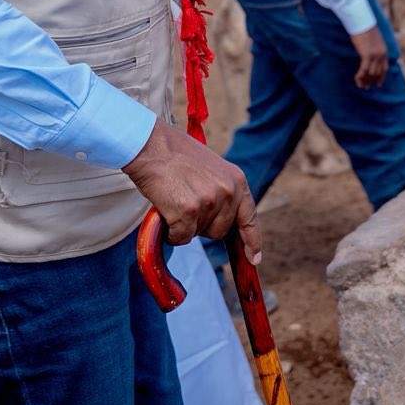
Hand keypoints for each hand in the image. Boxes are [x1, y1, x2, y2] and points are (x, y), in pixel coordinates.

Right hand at [122, 121, 260, 263]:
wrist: (150, 146)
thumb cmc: (175, 155)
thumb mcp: (211, 168)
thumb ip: (221, 190)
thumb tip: (222, 216)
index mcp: (237, 180)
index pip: (249, 217)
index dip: (252, 240)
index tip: (253, 259)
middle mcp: (228, 191)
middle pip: (219, 231)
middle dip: (202, 225)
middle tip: (186, 203)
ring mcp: (209, 202)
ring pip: (197, 234)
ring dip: (184, 226)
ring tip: (175, 199)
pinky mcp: (188, 211)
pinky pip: (180, 237)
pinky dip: (170, 232)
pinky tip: (165, 210)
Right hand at [351, 26, 388, 89]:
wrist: (362, 21)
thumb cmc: (365, 29)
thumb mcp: (373, 41)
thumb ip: (374, 49)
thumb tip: (369, 54)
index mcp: (384, 51)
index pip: (384, 69)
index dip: (381, 78)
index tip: (378, 85)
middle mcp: (381, 55)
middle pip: (377, 72)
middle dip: (371, 81)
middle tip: (366, 87)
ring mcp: (375, 55)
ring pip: (370, 73)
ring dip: (365, 80)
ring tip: (361, 86)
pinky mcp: (367, 55)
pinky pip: (364, 70)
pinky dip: (360, 76)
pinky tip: (357, 80)